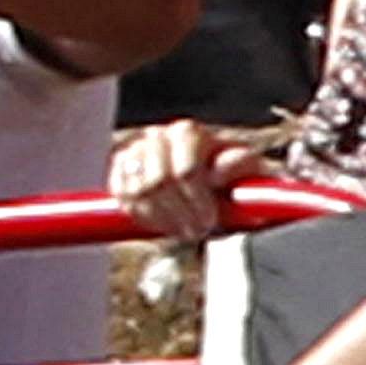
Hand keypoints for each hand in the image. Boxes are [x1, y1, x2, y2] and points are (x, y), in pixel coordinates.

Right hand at [111, 118, 246, 246]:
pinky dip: (140, 215)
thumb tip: (219, 170)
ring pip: (136, 192)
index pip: (185, 171)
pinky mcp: (119, 169)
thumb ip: (240, 164)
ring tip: (179, 230)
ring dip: (160, 219)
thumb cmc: (231, 177)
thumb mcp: (246, 170)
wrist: (209, 183)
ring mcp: (134, 151)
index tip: (209, 222)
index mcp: (188, 132)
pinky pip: (121, 197)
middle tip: (195, 232)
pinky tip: (159, 223)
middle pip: (157, 182)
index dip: (197, 201)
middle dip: (178, 214)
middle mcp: (157, 136)